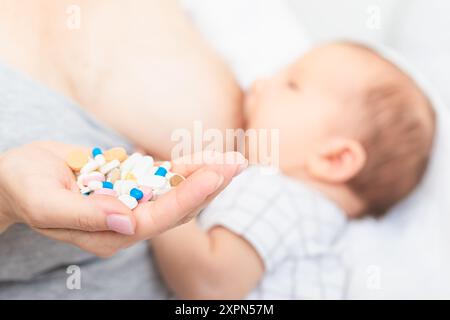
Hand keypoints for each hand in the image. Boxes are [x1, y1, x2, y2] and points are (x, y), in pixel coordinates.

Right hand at [0, 141, 246, 256]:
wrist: (16, 177)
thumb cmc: (23, 187)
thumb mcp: (45, 202)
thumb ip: (84, 215)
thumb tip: (127, 219)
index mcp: (108, 233)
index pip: (156, 219)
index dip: (185, 199)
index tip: (213, 176)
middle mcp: (126, 222)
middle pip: (175, 207)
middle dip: (208, 186)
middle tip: (237, 165)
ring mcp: (131, 203)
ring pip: (175, 191)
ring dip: (204, 175)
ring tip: (234, 161)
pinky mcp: (130, 186)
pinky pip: (163, 177)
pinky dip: (185, 167)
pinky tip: (207, 158)